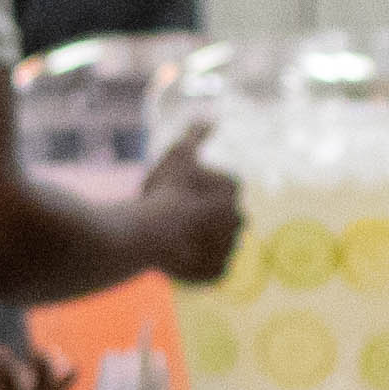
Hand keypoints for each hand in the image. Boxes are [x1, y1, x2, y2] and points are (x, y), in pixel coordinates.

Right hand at [132, 125, 245, 287]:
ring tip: (169, 238)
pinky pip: (207, 268)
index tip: (173, 193)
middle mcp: (240, 219)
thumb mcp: (178, 154)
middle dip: (200, 217)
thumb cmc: (164, 192)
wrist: (148, 234)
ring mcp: (230, 248)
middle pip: (217, 217)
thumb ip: (197, 134)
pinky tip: (175, 257)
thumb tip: (211, 116)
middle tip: (172, 217)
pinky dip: (194, 265)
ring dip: (197, 241)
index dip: (190, 190)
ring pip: (213, 243)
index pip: (215, 188)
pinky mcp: (218, 273)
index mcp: (234, 189)